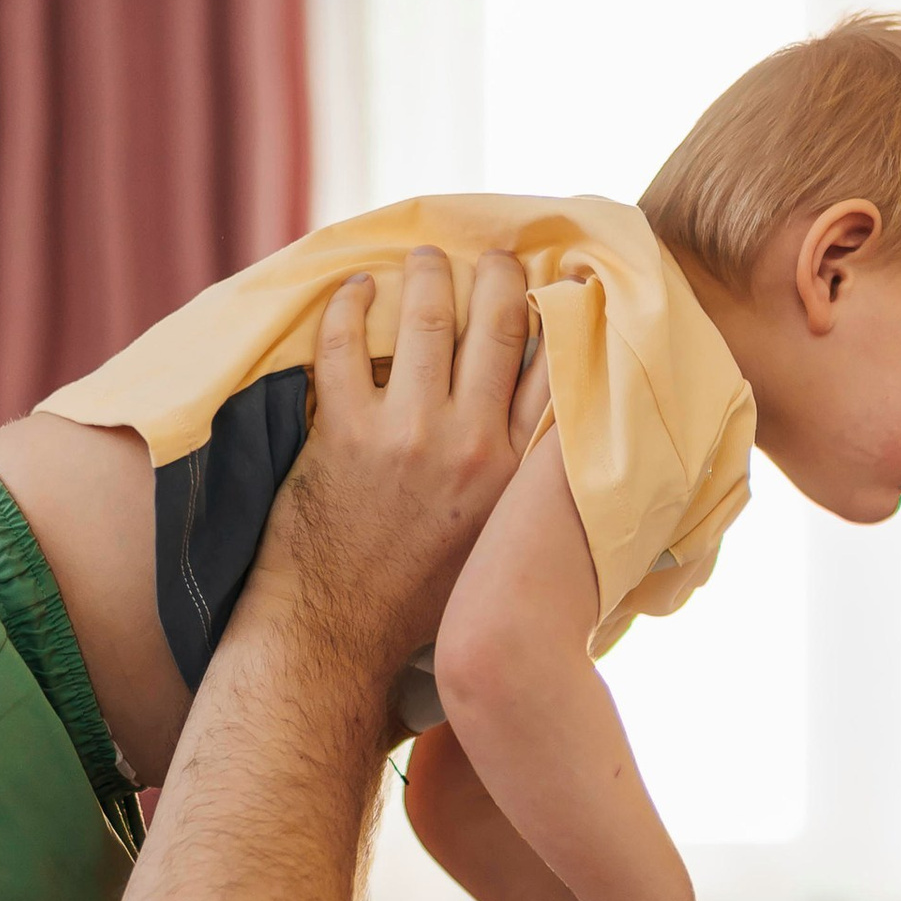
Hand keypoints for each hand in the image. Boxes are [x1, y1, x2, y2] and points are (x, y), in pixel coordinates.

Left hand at [254, 249, 532, 687]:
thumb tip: (557, 463)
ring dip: (428, 275)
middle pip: (500, 327)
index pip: (556, 371)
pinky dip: (351, 307)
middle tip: (493, 257)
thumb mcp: (502, 554)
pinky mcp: (345, 433)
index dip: (561, 316)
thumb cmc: (423, 611)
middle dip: (499, 276)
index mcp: (519, 478)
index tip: (560, 285)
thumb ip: (528, 500)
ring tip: (425, 258)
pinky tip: (356, 290)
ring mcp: (408, 436)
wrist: (339, 644)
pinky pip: (347, 346)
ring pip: (428, 319)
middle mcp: (474, 448)